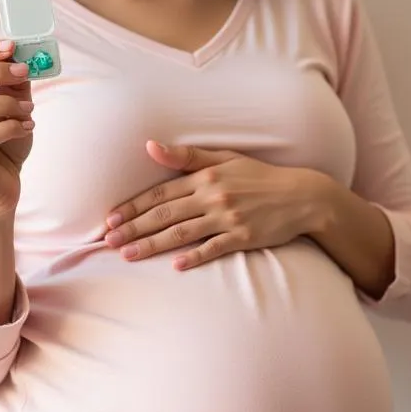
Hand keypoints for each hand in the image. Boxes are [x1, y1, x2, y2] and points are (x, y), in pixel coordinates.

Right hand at [0, 39, 34, 216]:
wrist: (0, 187)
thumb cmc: (3, 143)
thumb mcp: (11, 106)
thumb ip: (13, 82)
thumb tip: (23, 56)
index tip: (12, 47)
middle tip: (25, 72)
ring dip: (8, 104)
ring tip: (29, 111)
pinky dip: (11, 127)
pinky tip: (26, 128)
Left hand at [104, 142, 324, 268]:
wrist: (302, 196)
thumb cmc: (260, 176)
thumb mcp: (226, 158)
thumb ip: (187, 156)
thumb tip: (150, 146)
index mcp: (206, 177)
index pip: (161, 193)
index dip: (133, 206)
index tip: (110, 218)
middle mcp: (213, 196)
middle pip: (165, 215)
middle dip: (133, 228)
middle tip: (108, 241)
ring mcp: (228, 218)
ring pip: (182, 233)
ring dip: (152, 245)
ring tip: (127, 255)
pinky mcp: (243, 237)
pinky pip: (213, 248)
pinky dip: (194, 256)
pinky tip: (175, 265)